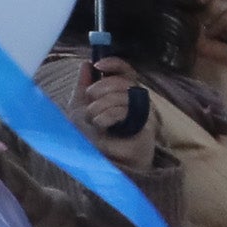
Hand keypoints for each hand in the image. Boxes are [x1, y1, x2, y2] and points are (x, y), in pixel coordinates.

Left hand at [73, 55, 157, 170]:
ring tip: (92, 118)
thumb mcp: (80, 107)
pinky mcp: (145, 128)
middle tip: (89, 97)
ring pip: (125, 96)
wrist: (98, 162)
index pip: (127, 71)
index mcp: (123, 94)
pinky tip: (100, 125)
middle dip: (102, 87)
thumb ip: (83, 86)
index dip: (115, 64)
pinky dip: (107, 115)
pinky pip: (126, 112)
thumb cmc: (91, 136)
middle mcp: (138, 102)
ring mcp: (144, 115)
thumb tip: (86, 64)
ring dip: (100, 105)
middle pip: (125, 81)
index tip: (97, 65)